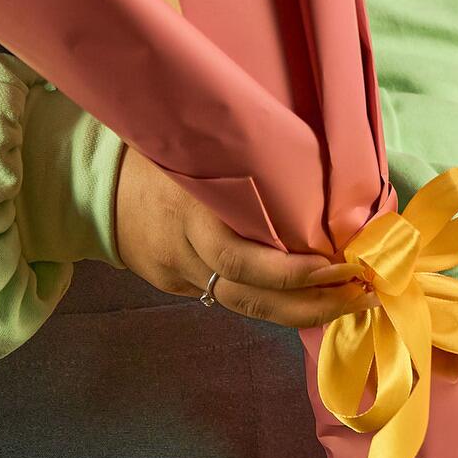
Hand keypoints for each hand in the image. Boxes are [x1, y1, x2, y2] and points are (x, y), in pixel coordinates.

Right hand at [114, 147, 377, 326]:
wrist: (94, 187)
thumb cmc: (154, 154)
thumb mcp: (191, 147)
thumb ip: (238, 156)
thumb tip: (308, 151)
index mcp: (189, 214)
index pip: (240, 258)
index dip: (290, 271)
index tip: (338, 264)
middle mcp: (186, 253)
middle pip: (251, 298)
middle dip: (312, 304)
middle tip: (363, 296)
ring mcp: (179, 276)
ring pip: (245, 307)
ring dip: (302, 311)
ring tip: (351, 304)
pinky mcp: (177, 286)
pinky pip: (229, 296)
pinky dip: (271, 301)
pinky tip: (310, 297)